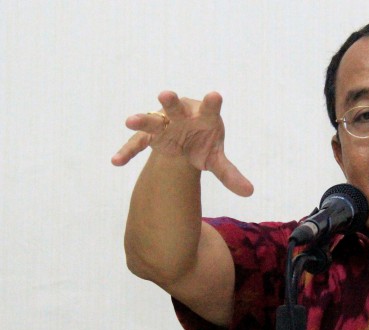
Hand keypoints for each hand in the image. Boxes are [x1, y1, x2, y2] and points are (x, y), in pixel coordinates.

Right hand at [111, 90, 252, 196]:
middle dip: (172, 103)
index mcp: (204, 119)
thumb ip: (230, 174)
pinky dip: (128, 151)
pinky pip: (137, 142)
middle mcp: (183, 117)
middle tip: (165, 95)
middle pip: (177, 109)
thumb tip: (250, 193)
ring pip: (153, 121)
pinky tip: (117, 162)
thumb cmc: (203, 144)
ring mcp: (164, 123)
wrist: (184, 137)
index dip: (212, 104)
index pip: (210, 110)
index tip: (215, 96)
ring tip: (130, 121)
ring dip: (143, 120)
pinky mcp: (149, 134)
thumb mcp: (215, 160)